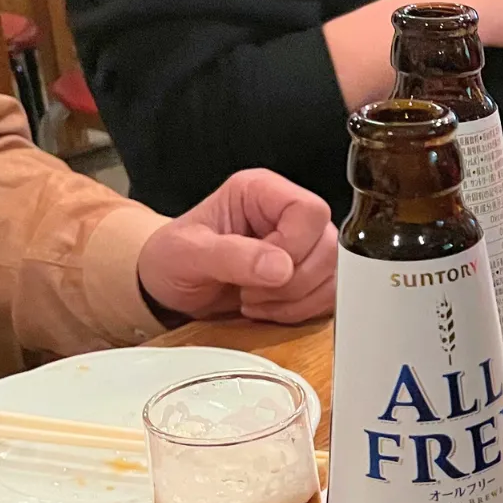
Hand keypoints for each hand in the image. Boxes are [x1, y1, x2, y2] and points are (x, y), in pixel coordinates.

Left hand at [137, 169, 336, 324]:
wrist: (169, 287)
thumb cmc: (172, 260)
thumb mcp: (187, 254)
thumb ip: (231, 256)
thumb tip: (279, 267)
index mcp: (261, 192)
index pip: (309, 211)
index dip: (293, 246)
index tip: (261, 270)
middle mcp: (287, 214)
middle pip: (328, 246)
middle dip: (291, 281)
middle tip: (251, 290)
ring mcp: (303, 244)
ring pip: (333, 274)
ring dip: (296, 299)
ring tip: (256, 300)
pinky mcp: (308, 273)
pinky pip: (329, 295)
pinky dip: (301, 311)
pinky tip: (269, 308)